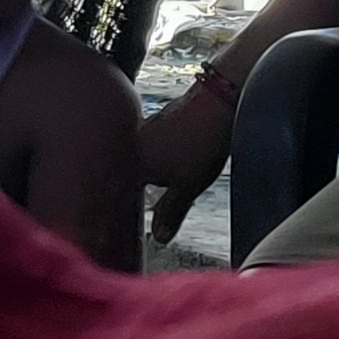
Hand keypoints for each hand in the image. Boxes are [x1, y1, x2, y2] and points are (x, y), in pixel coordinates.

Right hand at [140, 71, 235, 247]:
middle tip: (153, 206)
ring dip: (153, 169)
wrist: (219, 101)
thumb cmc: (200, 145)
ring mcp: (146, 126)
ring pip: (144, 156)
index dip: (123, 206)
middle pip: (129, 172)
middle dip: (138, 188)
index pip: (118, 190)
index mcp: (132, 161)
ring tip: (171, 182)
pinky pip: (156, 142)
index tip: (127, 221)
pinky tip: (180, 157)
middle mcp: (132, 141)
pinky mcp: (163, 116)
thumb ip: (169, 212)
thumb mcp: (186, 188)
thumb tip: (158, 237)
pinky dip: (164, 153)